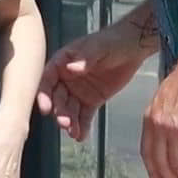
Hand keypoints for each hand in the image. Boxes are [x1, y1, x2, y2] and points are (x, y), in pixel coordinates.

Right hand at [36, 20, 150, 141]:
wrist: (133, 48)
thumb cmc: (113, 41)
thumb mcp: (99, 48)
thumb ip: (85, 58)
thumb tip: (71, 68)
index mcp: (63, 62)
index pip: (48, 79)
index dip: (44, 94)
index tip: (45, 107)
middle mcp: (67, 78)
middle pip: (58, 98)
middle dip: (60, 112)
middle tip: (64, 123)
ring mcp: (78, 91)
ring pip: (70, 110)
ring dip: (70, 122)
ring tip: (74, 132)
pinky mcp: (91, 100)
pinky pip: (84, 115)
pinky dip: (82, 126)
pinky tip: (81, 136)